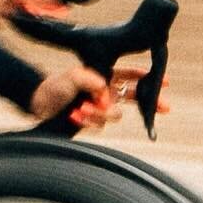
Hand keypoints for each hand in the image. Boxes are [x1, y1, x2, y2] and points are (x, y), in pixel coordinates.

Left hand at [30, 66, 171, 127]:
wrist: (38, 105)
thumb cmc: (54, 86)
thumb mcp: (72, 77)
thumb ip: (89, 79)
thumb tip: (104, 89)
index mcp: (103, 78)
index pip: (129, 77)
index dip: (146, 79)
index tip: (164, 81)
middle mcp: (104, 93)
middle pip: (133, 98)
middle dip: (149, 103)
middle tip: (165, 107)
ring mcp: (98, 108)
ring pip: (115, 115)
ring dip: (100, 113)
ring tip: (82, 109)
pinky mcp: (91, 121)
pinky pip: (99, 125)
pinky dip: (88, 121)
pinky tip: (75, 116)